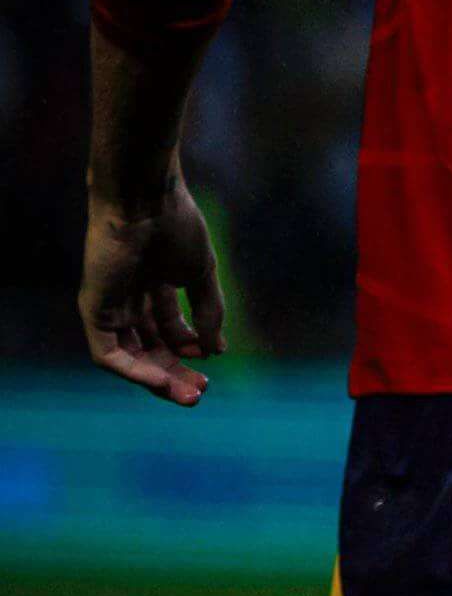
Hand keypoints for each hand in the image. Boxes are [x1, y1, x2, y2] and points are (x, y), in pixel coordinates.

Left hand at [83, 180, 221, 405]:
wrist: (145, 201)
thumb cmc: (175, 225)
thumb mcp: (201, 274)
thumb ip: (208, 312)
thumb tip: (215, 350)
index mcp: (154, 286)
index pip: (168, 330)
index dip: (191, 349)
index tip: (214, 358)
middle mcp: (128, 299)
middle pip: (149, 348)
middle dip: (176, 371)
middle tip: (200, 392)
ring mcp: (109, 306)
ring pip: (129, 357)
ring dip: (157, 379)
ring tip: (187, 394)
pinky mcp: (93, 311)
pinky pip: (108, 355)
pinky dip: (134, 372)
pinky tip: (161, 380)